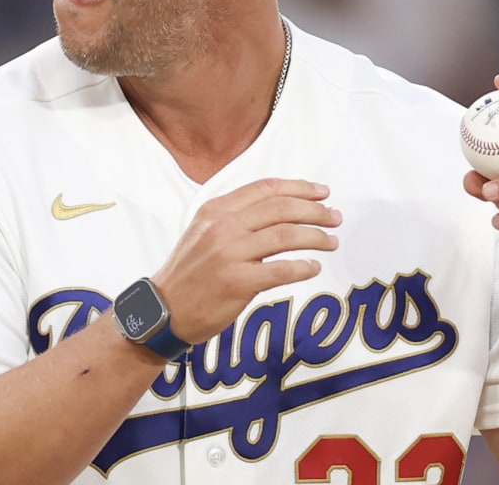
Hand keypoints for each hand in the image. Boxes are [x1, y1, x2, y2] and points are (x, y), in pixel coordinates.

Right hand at [150, 178, 340, 344]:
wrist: (163, 310)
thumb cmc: (187, 274)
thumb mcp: (202, 232)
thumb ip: (234, 218)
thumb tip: (279, 211)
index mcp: (215, 210)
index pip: (266, 189)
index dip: (299, 188)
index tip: (321, 192)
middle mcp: (223, 227)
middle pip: (282, 208)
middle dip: (315, 210)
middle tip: (334, 217)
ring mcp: (230, 254)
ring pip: (286, 235)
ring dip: (316, 237)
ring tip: (331, 241)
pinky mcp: (238, 282)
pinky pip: (282, 270)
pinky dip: (304, 267)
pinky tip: (313, 267)